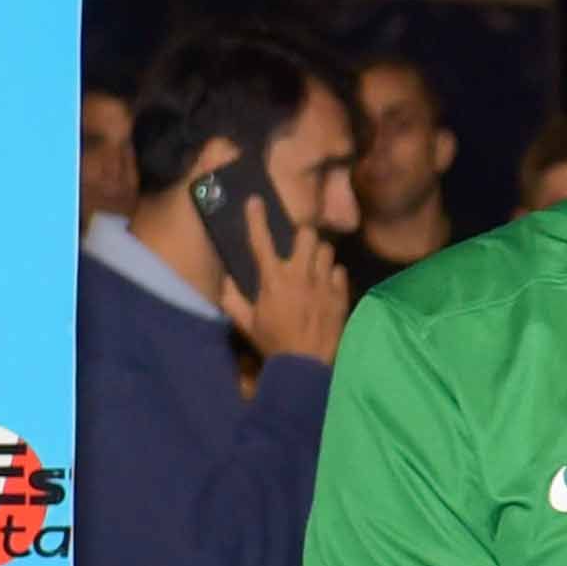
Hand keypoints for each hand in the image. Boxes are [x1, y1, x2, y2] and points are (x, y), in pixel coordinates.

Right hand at [225, 193, 353, 369]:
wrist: (306, 365)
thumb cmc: (273, 343)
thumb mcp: (245, 323)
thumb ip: (232, 299)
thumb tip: (225, 279)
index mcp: (273, 280)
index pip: (262, 241)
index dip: (256, 218)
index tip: (256, 200)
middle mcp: (300, 275)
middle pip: (308, 234)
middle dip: (303, 234)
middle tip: (299, 244)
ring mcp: (324, 284)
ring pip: (327, 250)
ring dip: (319, 254)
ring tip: (314, 264)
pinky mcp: (341, 295)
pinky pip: (340, 271)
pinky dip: (334, 275)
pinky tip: (327, 285)